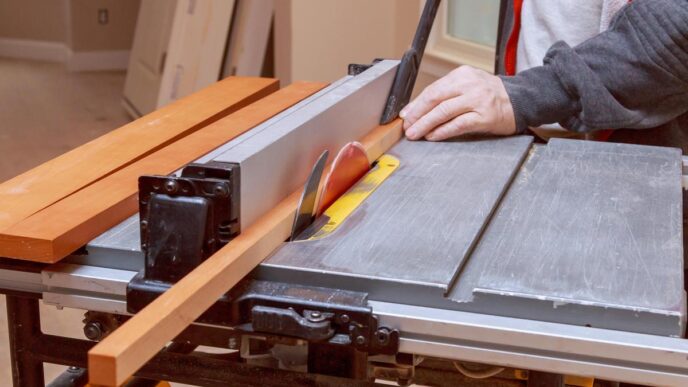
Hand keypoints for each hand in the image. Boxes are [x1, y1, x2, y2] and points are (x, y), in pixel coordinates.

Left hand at [400, 66, 516, 140]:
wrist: (521, 100)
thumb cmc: (490, 95)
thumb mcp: (468, 85)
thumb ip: (446, 94)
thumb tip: (418, 109)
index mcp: (462, 74)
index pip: (433, 89)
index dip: (416, 104)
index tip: (405, 115)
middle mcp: (469, 85)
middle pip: (435, 99)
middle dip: (418, 114)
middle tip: (407, 126)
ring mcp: (478, 100)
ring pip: (444, 112)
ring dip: (426, 124)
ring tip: (415, 133)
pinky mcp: (484, 117)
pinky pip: (458, 125)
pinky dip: (442, 131)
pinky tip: (433, 136)